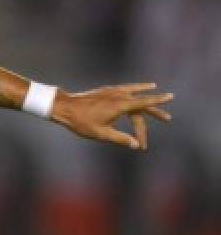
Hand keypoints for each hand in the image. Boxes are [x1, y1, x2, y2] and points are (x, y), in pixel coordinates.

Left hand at [51, 83, 172, 149]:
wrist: (63, 107)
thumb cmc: (81, 122)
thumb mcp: (101, 134)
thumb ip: (121, 139)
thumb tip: (136, 145)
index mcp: (119, 105)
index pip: (144, 103)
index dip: (158, 101)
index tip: (171, 97)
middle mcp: (117, 95)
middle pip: (141, 104)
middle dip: (154, 113)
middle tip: (167, 119)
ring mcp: (111, 91)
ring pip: (133, 94)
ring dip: (145, 96)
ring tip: (155, 91)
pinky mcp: (105, 91)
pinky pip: (124, 89)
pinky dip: (133, 89)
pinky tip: (136, 89)